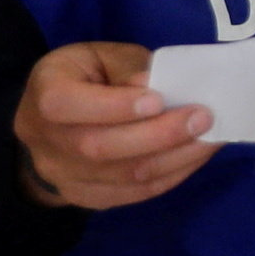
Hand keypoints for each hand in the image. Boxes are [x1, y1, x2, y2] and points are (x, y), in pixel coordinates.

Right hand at [15, 42, 217, 211]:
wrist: (50, 126)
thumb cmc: (83, 79)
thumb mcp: (99, 57)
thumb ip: (128, 69)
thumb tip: (159, 87)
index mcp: (44, 95)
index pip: (67, 105)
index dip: (114, 106)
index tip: (159, 100)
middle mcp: (46, 142)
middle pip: (101, 147)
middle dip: (159, 134)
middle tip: (203, 118)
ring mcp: (63, 177)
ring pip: (123, 177)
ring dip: (175, 158)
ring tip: (210, 138)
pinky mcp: (86, 198)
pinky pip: (133, 194)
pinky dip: (170, 176)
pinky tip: (194, 157)